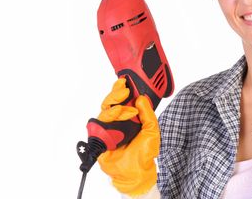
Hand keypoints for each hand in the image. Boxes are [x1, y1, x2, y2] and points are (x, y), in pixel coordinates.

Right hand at [97, 78, 159, 195]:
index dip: (121, 89)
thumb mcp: (152, 130)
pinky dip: (108, 120)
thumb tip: (141, 98)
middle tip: (124, 90)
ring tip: (129, 112)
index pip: (122, 99)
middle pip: (110, 101)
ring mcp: (108, 128)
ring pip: (105, 110)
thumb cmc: (144, 153)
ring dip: (117, 108)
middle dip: (116, 93)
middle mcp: (117, 121)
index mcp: (129, 117)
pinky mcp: (100, 137)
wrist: (136, 171)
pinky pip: (98, 124)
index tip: (125, 80)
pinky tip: (117, 119)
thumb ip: (148, 113)